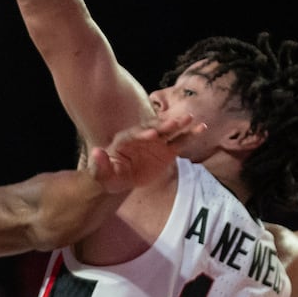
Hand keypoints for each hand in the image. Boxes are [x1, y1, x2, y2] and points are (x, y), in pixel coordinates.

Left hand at [87, 115, 202, 192]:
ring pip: (169, 131)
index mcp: (124, 139)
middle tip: (174, 122)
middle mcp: (142, 137)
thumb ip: (100, 164)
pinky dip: (190, 135)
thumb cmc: (109, 175)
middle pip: (153, 128)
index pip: (134, 134)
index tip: (152, 135)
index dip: (142, 134)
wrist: (121, 177)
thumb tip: (96, 152)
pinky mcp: (167, 151)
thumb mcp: (102, 174)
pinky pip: (180, 141)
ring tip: (191, 119)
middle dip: (163, 126)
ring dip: (179, 125)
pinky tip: (202, 128)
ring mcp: (156, 142)